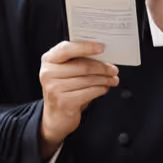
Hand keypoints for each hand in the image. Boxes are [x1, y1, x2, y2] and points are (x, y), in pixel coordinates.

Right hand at [39, 39, 117, 157]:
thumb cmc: (63, 89)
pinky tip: (105, 88)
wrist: (55, 116)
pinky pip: (89, 92)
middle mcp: (48, 73)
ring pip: (88, 80)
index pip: (67, 49)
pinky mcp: (64, 102)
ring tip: (112, 80)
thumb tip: (102, 56)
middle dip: (102, 68)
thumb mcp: (64, 71)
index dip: (86, 47)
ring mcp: (55, 88)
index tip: (102, 47)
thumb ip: (77, 60)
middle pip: (83, 66)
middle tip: (113, 70)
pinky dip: (101, 89)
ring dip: (105, 79)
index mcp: (49, 60)